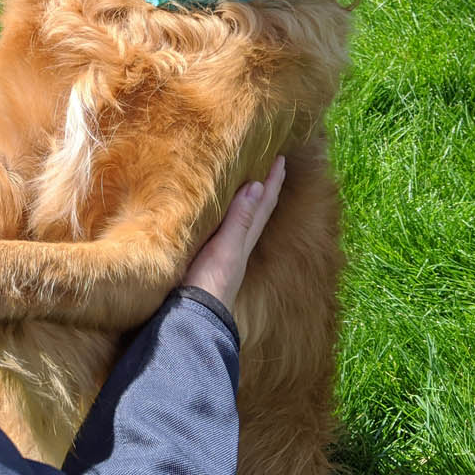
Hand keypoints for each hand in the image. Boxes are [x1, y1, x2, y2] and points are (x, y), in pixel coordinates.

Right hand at [182, 156, 284, 310]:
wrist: (192, 316)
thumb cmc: (210, 282)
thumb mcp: (226, 248)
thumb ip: (240, 219)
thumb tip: (258, 186)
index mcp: (245, 238)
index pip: (263, 205)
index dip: (273, 182)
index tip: (282, 159)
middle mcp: (238, 242)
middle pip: (258, 209)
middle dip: (266, 187)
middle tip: (273, 163)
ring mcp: (223, 250)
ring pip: (242, 217)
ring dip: (249, 198)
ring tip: (251, 180)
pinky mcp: (207, 255)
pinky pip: (224, 226)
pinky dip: (228, 212)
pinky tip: (220, 211)